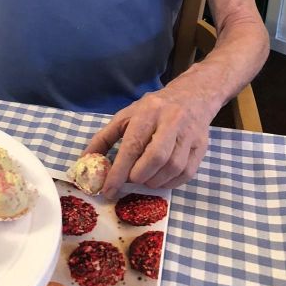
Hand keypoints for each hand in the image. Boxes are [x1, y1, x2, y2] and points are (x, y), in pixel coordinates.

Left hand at [84, 80, 210, 195]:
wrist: (192, 96)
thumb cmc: (153, 109)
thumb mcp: (126, 116)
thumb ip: (105, 137)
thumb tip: (85, 160)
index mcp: (148, 112)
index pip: (132, 145)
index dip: (119, 171)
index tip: (107, 189)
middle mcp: (171, 121)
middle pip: (155, 157)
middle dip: (139, 176)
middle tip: (131, 181)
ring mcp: (189, 134)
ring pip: (172, 167)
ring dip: (155, 181)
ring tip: (145, 179)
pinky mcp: (201, 146)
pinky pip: (186, 173)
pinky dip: (171, 183)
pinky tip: (161, 179)